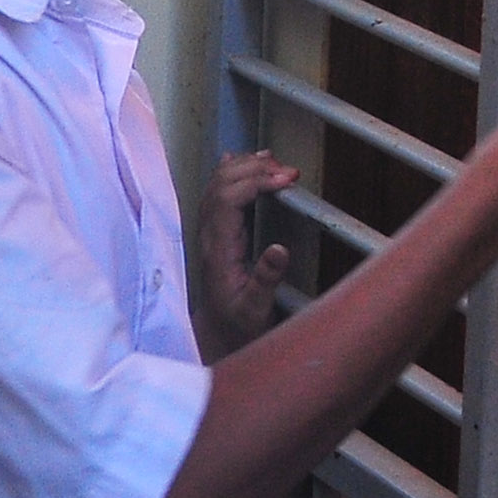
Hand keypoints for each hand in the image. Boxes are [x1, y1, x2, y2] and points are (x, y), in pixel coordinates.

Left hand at [193, 148, 296, 356]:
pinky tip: (240, 163)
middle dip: (254, 170)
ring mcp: (209, 232)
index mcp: (218, 250)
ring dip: (243, 168)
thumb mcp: (256, 309)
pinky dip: (232, 174)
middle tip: (288, 172)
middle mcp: (209, 236)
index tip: (286, 179)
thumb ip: (266, 280)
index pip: (228, 199)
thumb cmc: (238, 325)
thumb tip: (280, 249)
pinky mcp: (216, 233)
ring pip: (217, 186)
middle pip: (221, 185)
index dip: (255, 182)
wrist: (219, 335)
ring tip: (272, 162)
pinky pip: (217, 193)